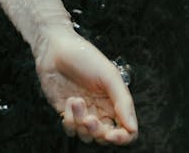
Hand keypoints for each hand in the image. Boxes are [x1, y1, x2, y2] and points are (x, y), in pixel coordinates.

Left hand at [35, 29, 137, 144]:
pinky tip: (68, 101)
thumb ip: (123, 101)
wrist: (55, 50)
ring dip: (81, 122)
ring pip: (87, 136)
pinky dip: (69, 120)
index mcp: (115, 100)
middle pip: (106, 137)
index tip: (112, 135)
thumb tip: (133, 128)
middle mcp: (101, 109)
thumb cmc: (85, 57)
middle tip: (90, 119)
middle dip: (97, 132)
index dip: (122, 138)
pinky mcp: (67, 114)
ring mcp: (84, 113)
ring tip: (76, 101)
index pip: (126, 129)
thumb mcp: (109, 75)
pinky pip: (71, 130)